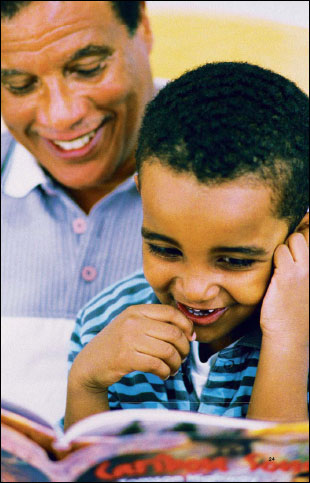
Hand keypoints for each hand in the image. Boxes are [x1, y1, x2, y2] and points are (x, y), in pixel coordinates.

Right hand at [70, 304, 193, 390]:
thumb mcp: (131, 326)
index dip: (186, 326)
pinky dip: (165, 372)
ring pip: (167, 351)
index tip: (190, 338)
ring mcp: (128, 339)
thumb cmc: (117, 346)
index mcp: (136, 310)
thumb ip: (155, 323)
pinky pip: (157, 365)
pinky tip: (163, 375)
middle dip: (184, 349)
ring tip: (172, 369)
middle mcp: (133, 321)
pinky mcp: (125, 358)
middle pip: (173, 333)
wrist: (89, 365)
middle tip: (182, 358)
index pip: (171, 312)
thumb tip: (189, 331)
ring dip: (175, 364)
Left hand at [260, 233, 308, 347]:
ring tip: (279, 266)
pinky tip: (272, 273)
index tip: (296, 244)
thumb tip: (298, 236)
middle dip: (293, 239)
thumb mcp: (307, 283)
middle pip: (306, 233)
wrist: (289, 335)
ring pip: (292, 239)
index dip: (305, 232)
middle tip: (285, 256)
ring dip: (282, 248)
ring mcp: (305, 270)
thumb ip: (304, 264)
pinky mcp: (287, 275)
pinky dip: (272, 257)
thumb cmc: (296, 309)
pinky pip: (278, 251)